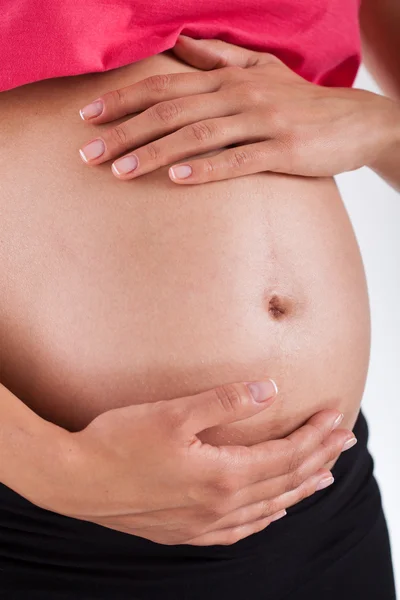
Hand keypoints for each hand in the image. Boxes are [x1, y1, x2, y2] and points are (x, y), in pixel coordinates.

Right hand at [56, 380, 354, 545]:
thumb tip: (269, 390)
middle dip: (319, 459)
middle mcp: (219, 506)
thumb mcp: (173, 413)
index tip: (336, 417)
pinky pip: (241, 529)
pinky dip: (266, 516)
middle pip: (284, 481)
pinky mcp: (185, 531)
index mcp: (221, 476)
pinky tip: (272, 512)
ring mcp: (203, 523)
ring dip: (299, 489)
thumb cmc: (119, 443)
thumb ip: (225, 402)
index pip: (285, 455)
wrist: (74, 481)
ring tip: (323, 477)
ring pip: (268, 507)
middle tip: (345, 442)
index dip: (314, 436)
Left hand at [78, 36, 399, 184]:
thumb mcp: (262, 71)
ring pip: (196, 135)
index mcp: (228, 78)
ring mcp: (261, 122)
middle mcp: (239, 95)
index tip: (88, 117)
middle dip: (124, 132)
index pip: (165, 85)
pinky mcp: (283, 150)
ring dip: (154, 154)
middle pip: (170, 110)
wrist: (356, 121)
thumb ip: (220, 59)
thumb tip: (181, 46)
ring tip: (120, 172)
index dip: (124, 99)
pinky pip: (238, 160)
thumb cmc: (302, 101)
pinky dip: (206, 170)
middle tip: (88, 154)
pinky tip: (177, 180)